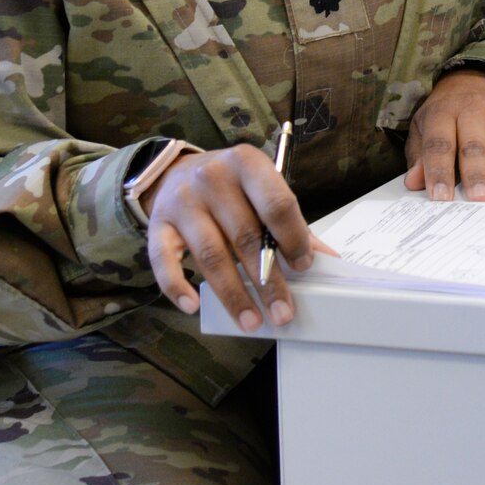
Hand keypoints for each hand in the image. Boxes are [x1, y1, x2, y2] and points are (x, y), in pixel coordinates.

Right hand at [143, 144, 317, 332]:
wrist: (174, 171)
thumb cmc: (229, 186)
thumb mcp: (260, 190)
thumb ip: (290, 223)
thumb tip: (327, 259)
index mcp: (247, 163)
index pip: (276, 204)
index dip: (293, 239)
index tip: (304, 267)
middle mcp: (212, 178)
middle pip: (246, 236)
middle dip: (268, 281)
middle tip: (282, 312)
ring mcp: (182, 202)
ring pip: (211, 255)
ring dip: (233, 294)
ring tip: (251, 321)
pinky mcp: (157, 225)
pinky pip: (164, 261)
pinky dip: (178, 286)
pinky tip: (193, 306)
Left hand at [404, 68, 484, 201]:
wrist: (469, 76)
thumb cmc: (445, 113)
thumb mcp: (423, 128)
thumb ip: (420, 156)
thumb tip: (414, 183)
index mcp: (443, 115)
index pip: (440, 147)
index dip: (439, 172)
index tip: (441, 199)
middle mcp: (473, 111)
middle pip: (475, 146)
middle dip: (478, 174)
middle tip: (483, 200)